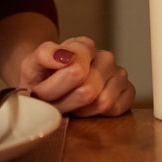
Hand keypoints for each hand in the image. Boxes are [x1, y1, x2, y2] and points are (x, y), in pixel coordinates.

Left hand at [15, 35, 133, 116]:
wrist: (48, 84)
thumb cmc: (42, 75)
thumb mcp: (33, 63)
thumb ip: (44, 54)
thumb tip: (64, 56)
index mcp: (84, 46)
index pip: (75, 72)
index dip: (52, 89)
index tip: (40, 91)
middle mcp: (106, 57)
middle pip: (88, 91)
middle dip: (65, 103)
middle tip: (52, 102)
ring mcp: (119, 74)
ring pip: (103, 102)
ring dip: (80, 111)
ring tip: (68, 104)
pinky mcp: (128, 91)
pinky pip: (116, 110)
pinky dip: (97, 115)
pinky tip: (85, 108)